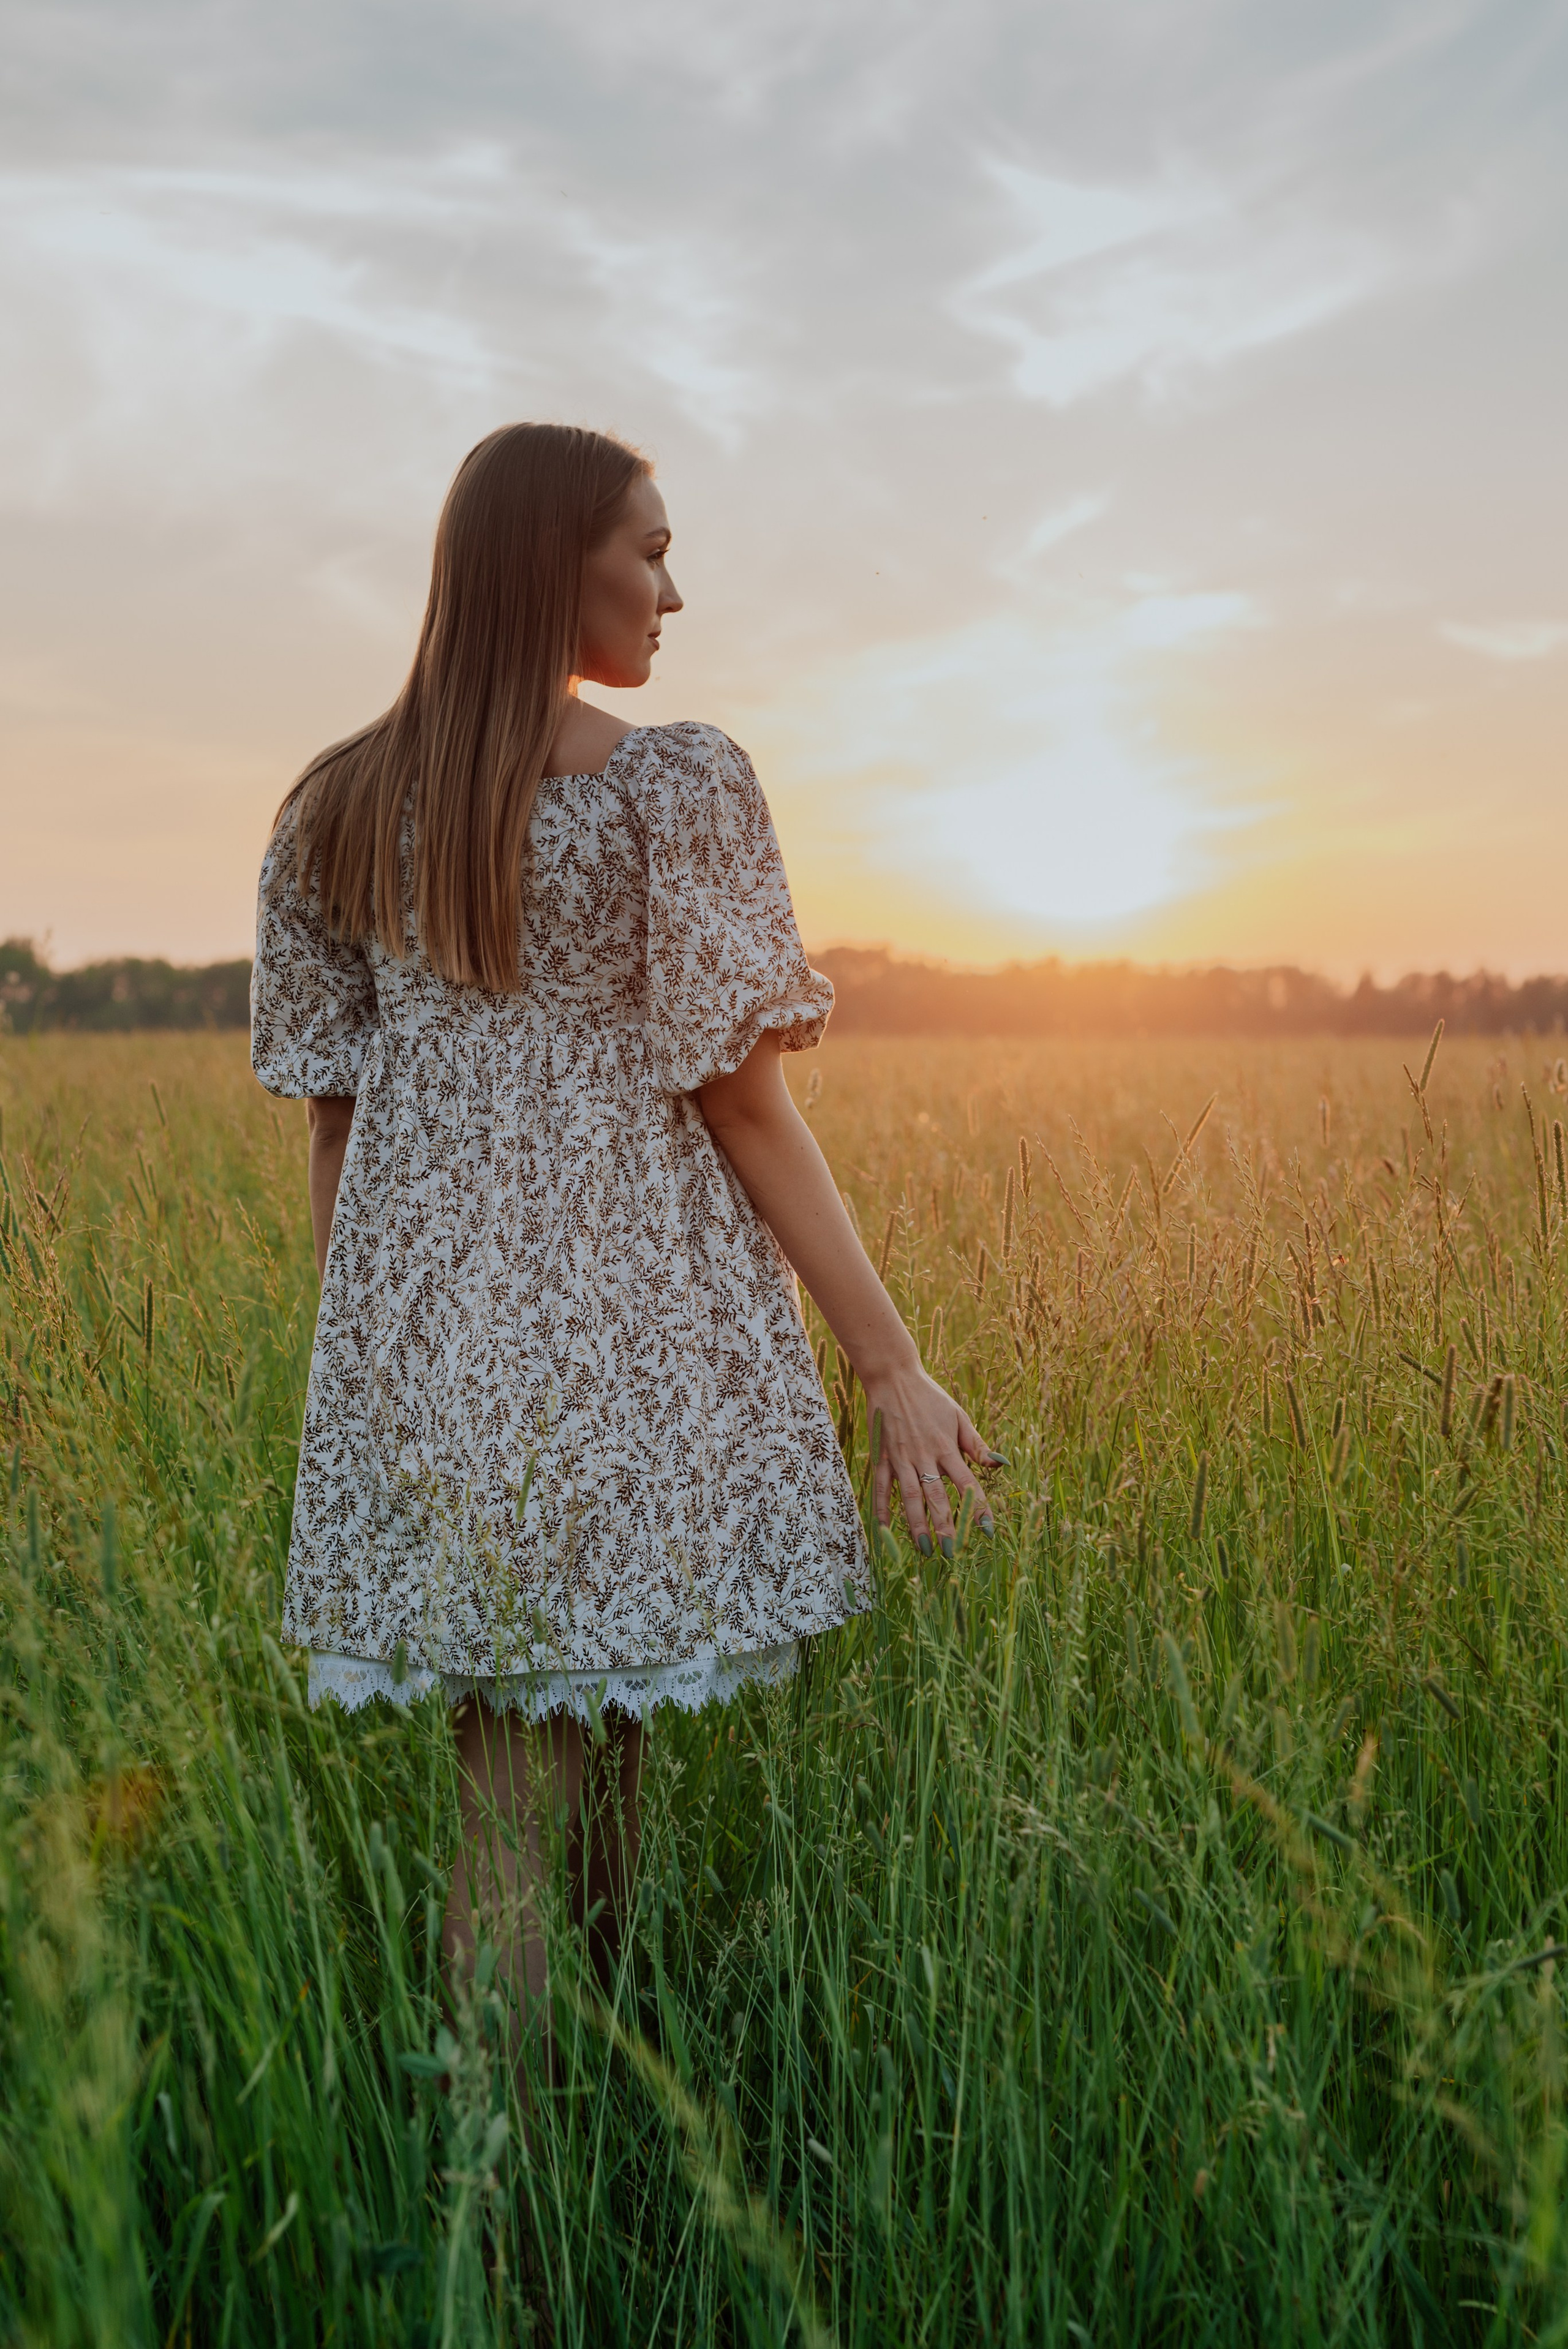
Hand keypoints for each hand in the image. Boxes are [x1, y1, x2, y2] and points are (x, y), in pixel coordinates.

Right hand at [861, 1358, 1003, 1557]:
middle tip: (952, 1552)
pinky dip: (882, 1508)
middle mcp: (923, 1456)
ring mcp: (900, 1458)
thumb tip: (1000, 1465)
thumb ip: (976, 1445)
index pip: (966, 1483)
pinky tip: (884, 1529)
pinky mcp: (882, 1457)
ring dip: (917, 1525)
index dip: (978, 1508)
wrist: (893, 1377)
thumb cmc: (930, 1397)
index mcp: (946, 1447)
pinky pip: (882, 1487)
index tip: (987, 1531)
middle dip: (945, 1525)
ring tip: (924, 1549)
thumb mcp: (958, 1416)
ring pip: (909, 1497)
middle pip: (937, 1496)